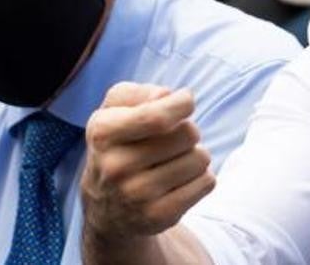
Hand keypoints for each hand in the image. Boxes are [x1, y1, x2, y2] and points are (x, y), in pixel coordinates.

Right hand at [80, 83, 214, 243]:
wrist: (106, 208)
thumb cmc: (119, 145)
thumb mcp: (115, 110)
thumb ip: (140, 92)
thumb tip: (169, 96)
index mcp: (102, 133)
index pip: (158, 116)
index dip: (183, 104)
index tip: (185, 102)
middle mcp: (115, 167)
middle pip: (188, 133)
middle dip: (189, 130)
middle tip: (172, 141)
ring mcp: (137, 195)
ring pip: (201, 158)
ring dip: (195, 155)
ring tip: (173, 162)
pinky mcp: (159, 216)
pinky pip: (207, 183)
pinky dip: (201, 178)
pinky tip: (179, 182)